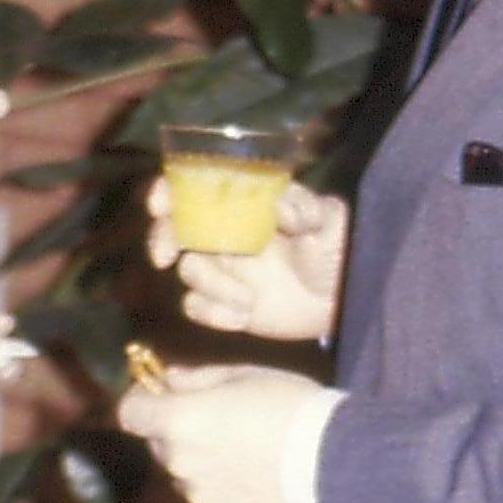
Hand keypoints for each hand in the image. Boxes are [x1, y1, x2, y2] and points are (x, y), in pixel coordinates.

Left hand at [119, 361, 326, 502]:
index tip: (161, 395)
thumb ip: (197, 378)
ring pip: (187, 476)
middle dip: (179, 432)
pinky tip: (258, 479)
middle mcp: (181, 463)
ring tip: (249, 453)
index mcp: (179, 421)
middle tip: (222, 421)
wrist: (335, 465)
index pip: (130, 412)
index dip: (143, 401)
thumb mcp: (245, 375)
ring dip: (204, 464)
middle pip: (161, 445)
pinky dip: (225, 492)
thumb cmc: (292, 408)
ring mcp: (200, 498)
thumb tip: (168, 379)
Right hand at [146, 175, 347, 343]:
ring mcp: (223, 268)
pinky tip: (244, 317)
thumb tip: (279, 208)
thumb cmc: (337, 251)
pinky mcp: (223, 302)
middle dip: (162, 238)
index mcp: (247, 203)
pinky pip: (196, 306)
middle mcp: (227, 232)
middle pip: (175, 226)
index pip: (198, 185)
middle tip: (164, 257)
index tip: (161, 206)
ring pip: (189, 271)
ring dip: (212, 287)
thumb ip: (308, 207)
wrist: (342, 301)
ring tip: (249, 301)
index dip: (170, 190)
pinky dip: (214, 313)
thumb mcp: (332, 222)